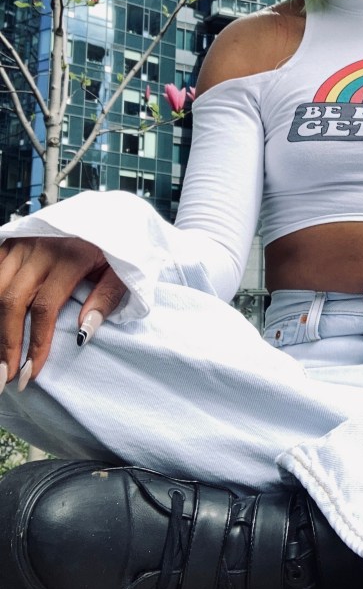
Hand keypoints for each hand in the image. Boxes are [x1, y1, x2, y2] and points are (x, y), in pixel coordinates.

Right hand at [0, 236, 126, 389]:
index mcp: (70, 257)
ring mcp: (22, 242)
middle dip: (5, 343)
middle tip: (4, 377)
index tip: (31, 373)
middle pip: (12, 301)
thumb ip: (106, 299)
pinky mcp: (13, 238)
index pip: (45, 308)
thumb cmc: (118, 246)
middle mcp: (40, 248)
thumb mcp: (124, 271)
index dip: (37, 343)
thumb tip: (84, 334)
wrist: (109, 211)